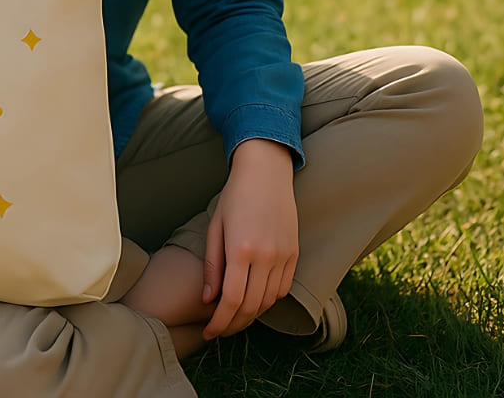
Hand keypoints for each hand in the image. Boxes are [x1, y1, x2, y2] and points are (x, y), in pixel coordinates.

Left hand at [201, 138, 297, 339]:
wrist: (266, 172)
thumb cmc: (234, 196)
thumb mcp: (215, 226)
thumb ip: (212, 266)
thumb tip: (209, 300)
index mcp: (241, 249)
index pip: (231, 301)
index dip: (219, 323)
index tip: (208, 332)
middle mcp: (265, 256)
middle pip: (251, 307)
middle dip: (233, 324)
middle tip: (219, 329)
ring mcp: (283, 256)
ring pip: (268, 302)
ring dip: (251, 315)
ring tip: (234, 316)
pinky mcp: (294, 253)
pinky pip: (282, 289)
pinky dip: (268, 300)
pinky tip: (254, 299)